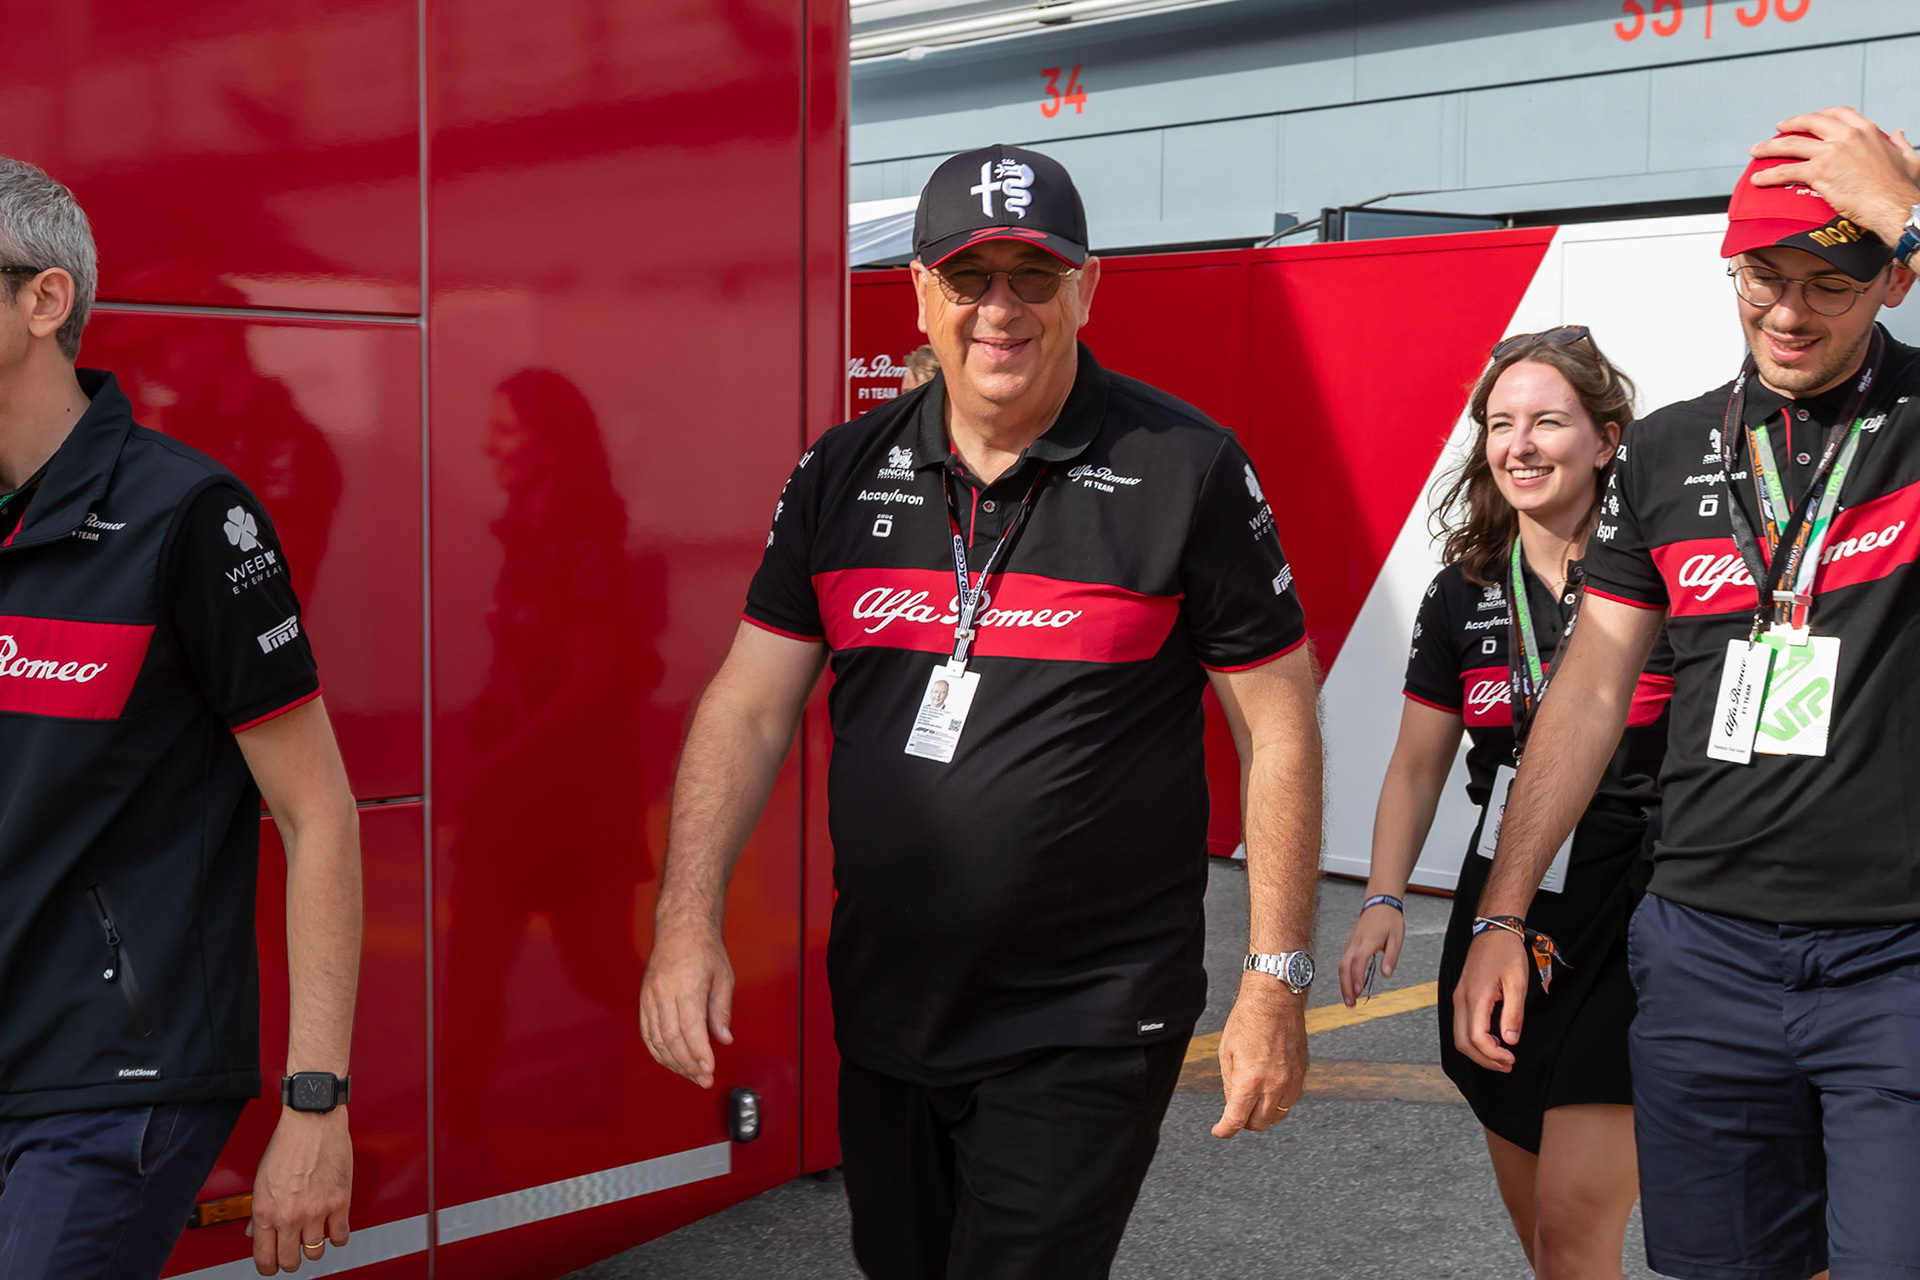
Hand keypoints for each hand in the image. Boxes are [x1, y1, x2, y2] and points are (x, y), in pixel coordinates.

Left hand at [248, 1108, 351, 1274]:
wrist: (312, 1120)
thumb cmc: (288, 1142)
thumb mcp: (261, 1178)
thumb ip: (259, 1209)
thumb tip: (255, 1231)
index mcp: (265, 1211)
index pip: (264, 1256)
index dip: (267, 1267)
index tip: (271, 1267)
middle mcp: (289, 1215)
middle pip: (289, 1260)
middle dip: (289, 1263)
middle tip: (292, 1258)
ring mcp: (316, 1210)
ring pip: (315, 1251)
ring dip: (314, 1251)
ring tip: (314, 1242)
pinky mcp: (339, 1202)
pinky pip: (340, 1235)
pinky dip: (338, 1238)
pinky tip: (334, 1232)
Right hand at [639, 925, 734, 1088]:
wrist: (680, 928)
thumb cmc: (703, 948)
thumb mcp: (723, 977)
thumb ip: (721, 1010)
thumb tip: (723, 1038)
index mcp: (686, 984)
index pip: (690, 1027)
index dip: (698, 1053)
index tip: (709, 1070)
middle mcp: (663, 991)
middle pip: (671, 1038)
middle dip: (687, 1064)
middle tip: (703, 1078)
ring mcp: (650, 996)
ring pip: (655, 1039)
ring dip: (673, 1062)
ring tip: (690, 1074)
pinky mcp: (644, 999)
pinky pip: (647, 1032)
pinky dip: (658, 1050)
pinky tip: (671, 1060)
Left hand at [1211, 973, 1306, 1137]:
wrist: (1275, 1001)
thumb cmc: (1248, 1020)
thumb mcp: (1227, 1053)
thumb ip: (1230, 1084)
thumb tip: (1233, 1104)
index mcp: (1250, 1079)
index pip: (1237, 1120)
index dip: (1225, 1130)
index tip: (1220, 1131)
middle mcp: (1274, 1084)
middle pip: (1259, 1124)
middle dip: (1245, 1123)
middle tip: (1235, 1113)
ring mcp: (1291, 1081)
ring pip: (1277, 1116)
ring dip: (1263, 1114)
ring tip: (1252, 1100)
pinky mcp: (1302, 1075)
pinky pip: (1290, 1101)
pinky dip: (1277, 1101)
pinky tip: (1268, 1088)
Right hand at [1338, 903, 1405, 1005]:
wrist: (1380, 903)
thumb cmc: (1389, 919)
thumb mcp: (1396, 938)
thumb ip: (1391, 957)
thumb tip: (1386, 974)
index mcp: (1367, 942)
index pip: (1358, 963)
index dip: (1356, 978)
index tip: (1358, 992)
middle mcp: (1355, 943)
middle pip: (1344, 967)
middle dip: (1345, 987)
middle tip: (1350, 1003)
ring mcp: (1351, 943)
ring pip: (1342, 965)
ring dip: (1344, 983)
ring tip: (1349, 998)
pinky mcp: (1351, 944)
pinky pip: (1344, 961)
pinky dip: (1345, 975)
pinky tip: (1350, 984)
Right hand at [1452, 929, 1527, 1071]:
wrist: (1493, 931)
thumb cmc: (1506, 953)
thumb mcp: (1517, 982)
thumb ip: (1513, 1013)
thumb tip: (1510, 1040)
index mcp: (1475, 997)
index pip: (1477, 1038)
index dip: (1493, 1055)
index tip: (1511, 1059)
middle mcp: (1461, 999)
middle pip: (1463, 1042)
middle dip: (1484, 1059)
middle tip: (1507, 1064)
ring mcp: (1459, 997)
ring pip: (1459, 1036)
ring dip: (1478, 1051)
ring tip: (1501, 1057)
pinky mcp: (1462, 995)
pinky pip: (1461, 1025)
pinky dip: (1474, 1039)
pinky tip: (1492, 1041)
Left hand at [1751, 107, 1919, 244]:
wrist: (1895, 206)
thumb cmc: (1902, 189)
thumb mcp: (1908, 158)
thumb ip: (1900, 143)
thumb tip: (1897, 134)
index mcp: (1867, 131)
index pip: (1837, 113)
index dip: (1820, 114)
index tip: (1810, 119)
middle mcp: (1846, 137)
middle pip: (1810, 122)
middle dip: (1790, 124)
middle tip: (1778, 129)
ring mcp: (1831, 153)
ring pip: (1791, 144)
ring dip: (1769, 147)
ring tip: (1756, 151)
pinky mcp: (1819, 173)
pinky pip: (1786, 171)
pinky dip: (1768, 175)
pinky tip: (1758, 179)